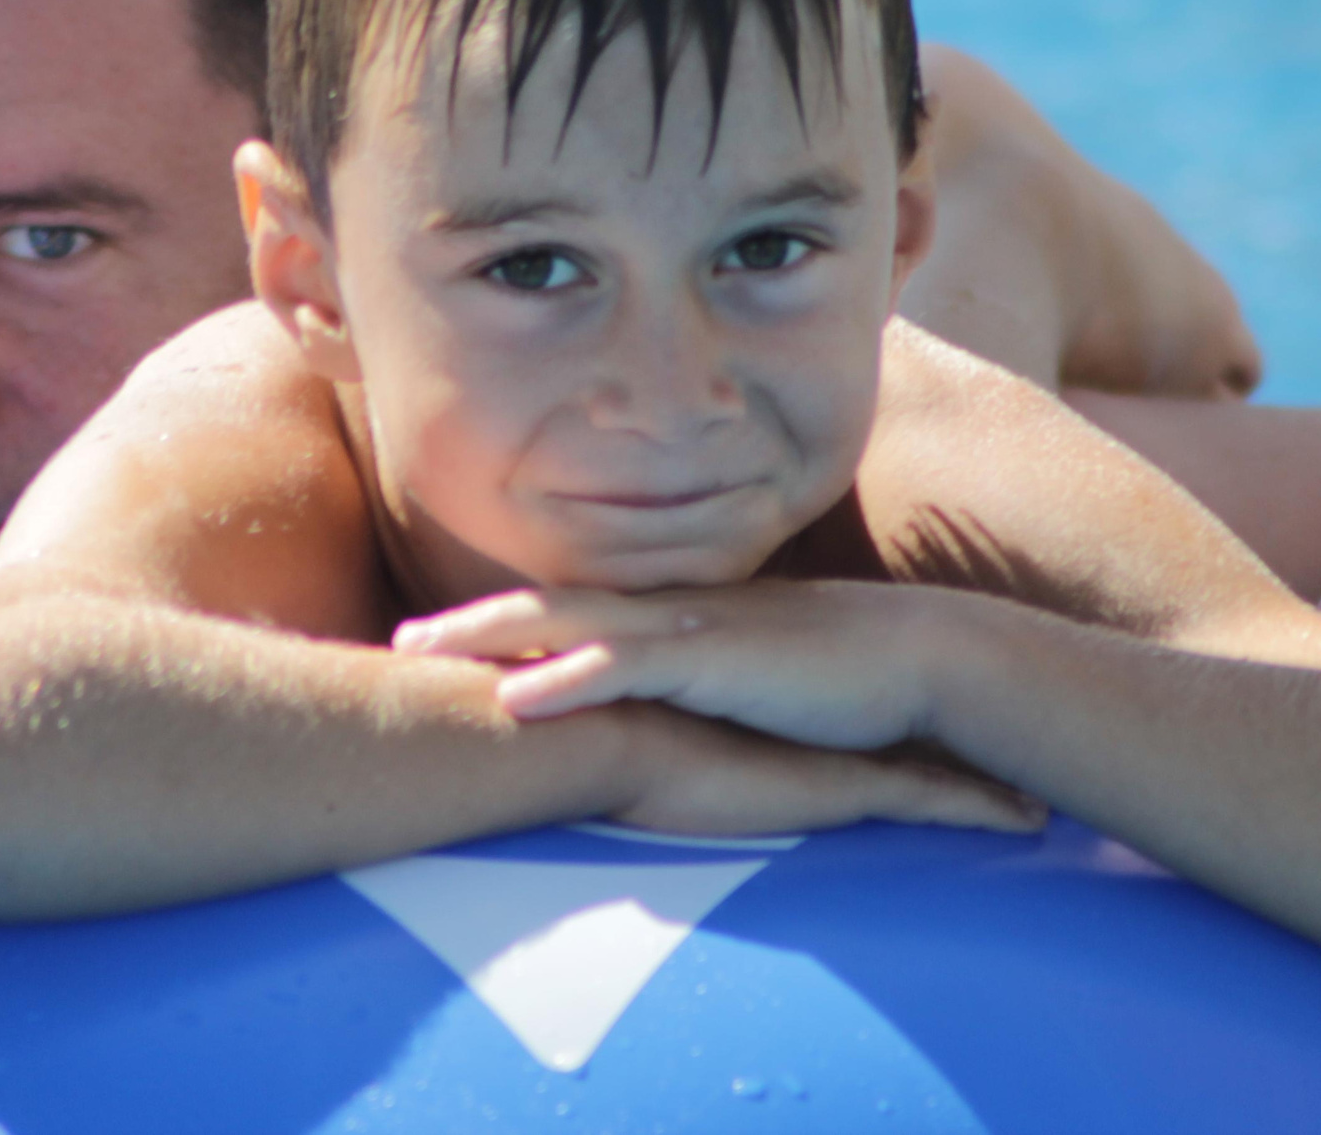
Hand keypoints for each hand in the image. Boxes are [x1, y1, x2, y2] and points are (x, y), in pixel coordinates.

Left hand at [398, 580, 947, 741]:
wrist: (919, 659)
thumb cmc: (846, 678)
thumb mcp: (759, 680)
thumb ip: (713, 686)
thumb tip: (680, 714)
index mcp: (682, 619)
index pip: (579, 610)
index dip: (510, 620)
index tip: (446, 633)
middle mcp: (674, 613)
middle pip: (553, 605)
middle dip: (473, 621)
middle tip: (401, 641)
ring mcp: (691, 631)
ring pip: (571, 623)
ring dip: (492, 636)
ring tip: (423, 656)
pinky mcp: (715, 663)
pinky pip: (625, 668)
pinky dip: (566, 677)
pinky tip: (513, 697)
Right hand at [604, 698, 1044, 839]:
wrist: (609, 738)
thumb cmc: (610, 736)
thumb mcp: (646, 721)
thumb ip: (661, 724)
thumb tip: (637, 736)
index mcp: (778, 691)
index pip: (858, 694)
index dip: (907, 704)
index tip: (947, 712)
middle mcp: (820, 709)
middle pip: (916, 713)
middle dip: (971, 727)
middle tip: (1026, 737)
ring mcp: (838, 745)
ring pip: (941, 756)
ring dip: (995, 774)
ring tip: (1044, 800)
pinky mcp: (845, 787)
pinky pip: (937, 801)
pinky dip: (987, 810)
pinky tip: (1030, 823)